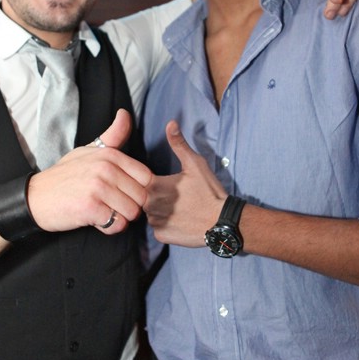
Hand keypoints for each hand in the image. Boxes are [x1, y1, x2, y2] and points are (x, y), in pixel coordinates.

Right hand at [28, 109, 151, 234]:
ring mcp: (98, 187)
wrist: (35, 197)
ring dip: (120, 218)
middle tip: (110, 205)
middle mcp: (106, 168)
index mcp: (110, 154)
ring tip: (103, 211)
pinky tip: (96, 220)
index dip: (138, 190)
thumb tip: (124, 114)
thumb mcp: (88, 151)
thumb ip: (112, 136)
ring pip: (132, 212)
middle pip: (141, 197)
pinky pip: (117, 224)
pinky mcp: (90, 207)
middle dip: (130, 206)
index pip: (146, 177)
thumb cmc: (64, 176)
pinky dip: (109, 228)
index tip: (122, 193)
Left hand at [145, 120, 226, 246]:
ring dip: (158, 210)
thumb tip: (170, 123)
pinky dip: (165, 224)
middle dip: (154, 195)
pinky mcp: (161, 236)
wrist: (222, 222)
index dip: (145, 178)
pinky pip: (157, 228)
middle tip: (173, 194)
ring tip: (178, 207)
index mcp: (155, 185)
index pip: (137, 179)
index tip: (160, 181)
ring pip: (149, 213)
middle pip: (142, 197)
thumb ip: (179, 144)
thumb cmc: (209, 191)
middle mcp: (150, 206)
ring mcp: (155, 222)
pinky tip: (179, 220)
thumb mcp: (195, 164)